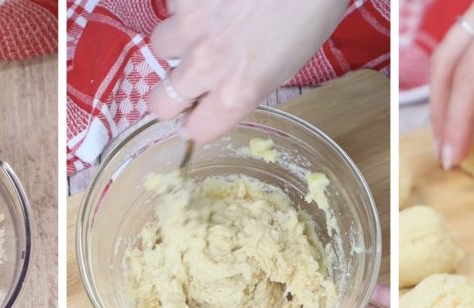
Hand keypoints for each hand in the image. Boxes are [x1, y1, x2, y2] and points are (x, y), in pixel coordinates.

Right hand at [148, 0, 347, 143]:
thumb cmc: (313, 10)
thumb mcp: (289, 63)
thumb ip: (248, 84)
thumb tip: (224, 93)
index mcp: (240, 91)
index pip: (196, 129)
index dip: (199, 123)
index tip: (200, 115)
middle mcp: (207, 65)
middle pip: (160, 103)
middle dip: (172, 97)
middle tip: (187, 82)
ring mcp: (189, 25)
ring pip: (161, 47)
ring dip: (179, 42)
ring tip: (207, 26)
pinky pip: (172, 7)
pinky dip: (187, 5)